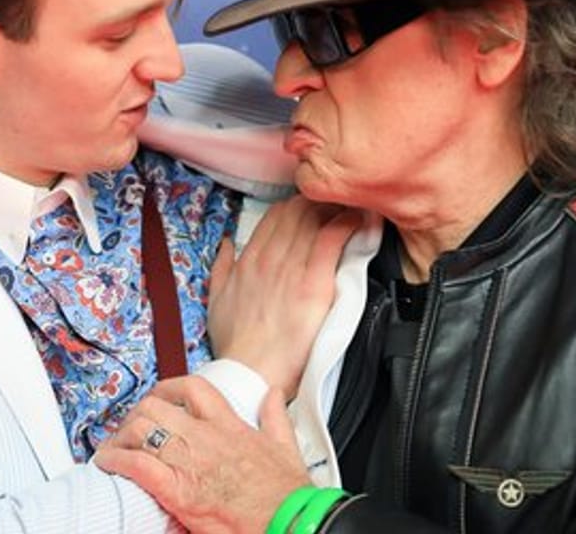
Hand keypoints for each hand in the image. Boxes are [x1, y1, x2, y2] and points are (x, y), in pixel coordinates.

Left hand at [96, 376, 309, 533]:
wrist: (286, 521)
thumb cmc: (286, 494)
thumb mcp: (286, 447)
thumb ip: (276, 417)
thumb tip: (273, 395)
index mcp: (230, 425)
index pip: (192, 389)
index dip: (167, 388)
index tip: (158, 397)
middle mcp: (205, 437)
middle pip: (155, 406)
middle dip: (136, 413)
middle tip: (130, 426)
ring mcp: (189, 462)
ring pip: (140, 430)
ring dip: (120, 436)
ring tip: (114, 446)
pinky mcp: (178, 490)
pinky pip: (137, 465)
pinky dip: (116, 461)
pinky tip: (107, 463)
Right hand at [207, 196, 360, 399]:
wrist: (250, 371)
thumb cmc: (236, 344)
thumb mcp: (216, 300)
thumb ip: (221, 268)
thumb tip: (227, 246)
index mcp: (249, 260)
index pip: (276, 215)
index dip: (298, 206)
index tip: (313, 209)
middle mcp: (269, 257)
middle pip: (298, 211)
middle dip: (320, 203)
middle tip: (339, 206)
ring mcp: (291, 268)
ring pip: (314, 218)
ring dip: (336, 209)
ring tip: (353, 208)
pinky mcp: (313, 283)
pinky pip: (331, 239)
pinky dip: (347, 224)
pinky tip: (359, 220)